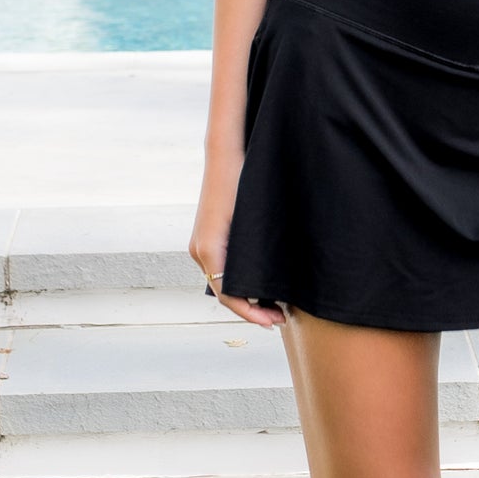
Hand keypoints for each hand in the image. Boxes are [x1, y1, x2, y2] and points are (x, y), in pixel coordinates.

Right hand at [189, 155, 285, 328]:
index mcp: (209, 250)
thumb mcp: (251, 222)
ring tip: (273, 306)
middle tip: (279, 319)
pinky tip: (259, 285)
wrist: (226, 156)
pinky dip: (237, 282)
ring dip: (244, 297)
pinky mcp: (206, 239)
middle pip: (223, 294)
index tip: (273, 322)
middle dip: (250, 310)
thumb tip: (267, 288)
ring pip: (221, 282)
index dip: (250, 314)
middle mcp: (199, 251)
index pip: (228, 296)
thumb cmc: (242, 183)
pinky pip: (220, 269)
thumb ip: (252, 255)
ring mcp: (200, 245)